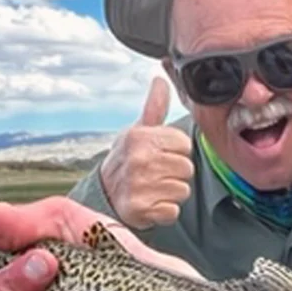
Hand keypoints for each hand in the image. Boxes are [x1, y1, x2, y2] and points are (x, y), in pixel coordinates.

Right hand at [99, 76, 194, 228]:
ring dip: (172, 193)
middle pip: (187, 168)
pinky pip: (173, 210)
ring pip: (183, 190)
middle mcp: (140, 159)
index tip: (161, 155)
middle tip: (157, 174)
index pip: (184, 144)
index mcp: (140, 137)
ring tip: (154, 188)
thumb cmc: (127, 160)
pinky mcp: (143, 209)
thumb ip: (154, 107)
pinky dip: (165, 211)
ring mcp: (141, 185)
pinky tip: (152, 204)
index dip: (176, 151)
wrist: (104, 195)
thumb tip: (161, 79)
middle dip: (176, 173)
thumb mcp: (137, 131)